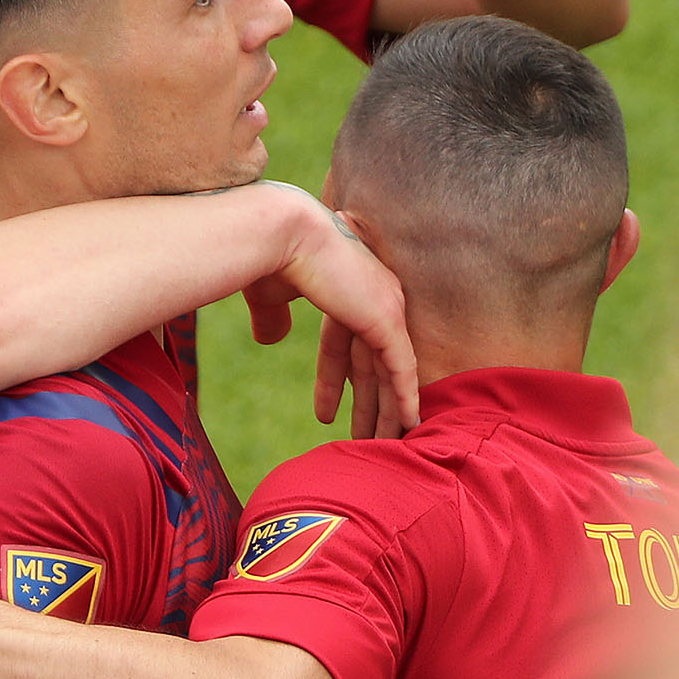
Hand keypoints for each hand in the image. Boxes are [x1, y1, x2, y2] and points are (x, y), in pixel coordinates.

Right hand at [242, 195, 420, 438]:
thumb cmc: (268, 255)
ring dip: (388, 412)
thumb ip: (274, 319)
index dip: (337, 383)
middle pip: (375, 364)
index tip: (328, 414)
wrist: (280, 232)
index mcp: (352, 287)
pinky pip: (402, 368)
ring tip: (383, 447)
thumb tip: (270, 340)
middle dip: (371, 405)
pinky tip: (410, 424)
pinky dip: (406, 397)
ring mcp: (386, 307)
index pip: (349, 345)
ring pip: (391, 372)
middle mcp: (378, 296)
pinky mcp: (387, 319)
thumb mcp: (270, 296)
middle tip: (368, 440)